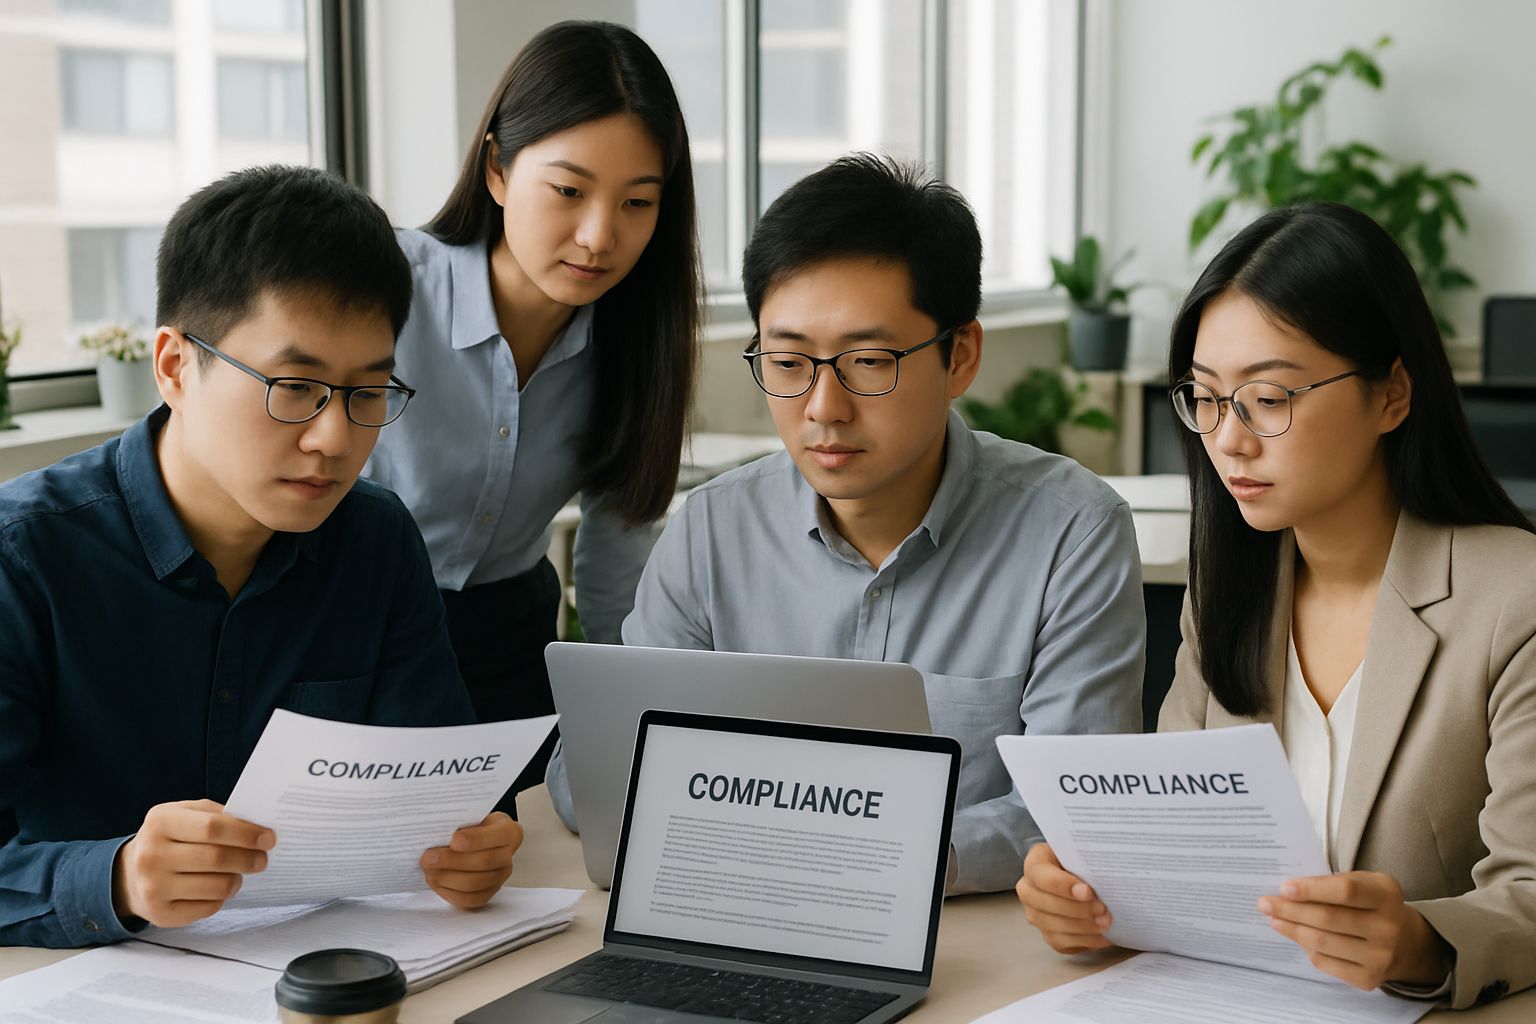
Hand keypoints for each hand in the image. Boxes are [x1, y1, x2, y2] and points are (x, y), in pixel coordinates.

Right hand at [112, 799, 274, 927]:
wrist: (129, 874)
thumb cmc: (169, 838)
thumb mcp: (185, 814)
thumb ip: (217, 814)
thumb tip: (257, 825)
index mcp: (160, 822)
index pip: (213, 827)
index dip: (246, 833)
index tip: (268, 838)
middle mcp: (151, 855)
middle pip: (217, 858)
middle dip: (249, 858)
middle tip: (262, 858)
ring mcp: (153, 887)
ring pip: (217, 886)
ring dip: (238, 879)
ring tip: (239, 872)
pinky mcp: (161, 914)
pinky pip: (209, 907)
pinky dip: (221, 897)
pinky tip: (217, 887)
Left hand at [422, 811, 522, 909]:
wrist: (475, 842)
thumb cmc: (471, 827)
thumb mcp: (470, 817)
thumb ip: (460, 823)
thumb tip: (436, 833)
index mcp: (509, 832)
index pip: (497, 837)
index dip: (476, 840)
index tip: (454, 840)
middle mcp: (507, 856)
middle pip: (484, 862)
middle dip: (452, 861)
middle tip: (429, 858)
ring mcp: (499, 878)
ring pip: (475, 883)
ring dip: (447, 878)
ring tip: (429, 871)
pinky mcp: (487, 894)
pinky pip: (469, 899)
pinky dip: (449, 892)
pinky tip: (436, 882)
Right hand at [1015, 842, 1112, 953]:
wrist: (1077, 876)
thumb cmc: (1079, 863)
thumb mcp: (1080, 854)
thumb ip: (1086, 861)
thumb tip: (1104, 875)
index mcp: (1034, 864)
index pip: (1043, 877)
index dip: (1065, 886)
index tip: (1088, 892)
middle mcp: (1028, 890)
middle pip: (1047, 905)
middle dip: (1078, 910)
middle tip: (1103, 910)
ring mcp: (1035, 914)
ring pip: (1054, 927)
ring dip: (1083, 928)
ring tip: (1106, 924)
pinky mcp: (1046, 933)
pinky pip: (1062, 943)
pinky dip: (1084, 941)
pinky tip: (1103, 936)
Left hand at [1259, 871, 1453, 989]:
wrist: (1407, 942)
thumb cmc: (1374, 904)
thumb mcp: (1364, 882)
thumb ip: (1331, 882)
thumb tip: (1288, 891)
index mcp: (1386, 895)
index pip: (1344, 891)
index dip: (1312, 890)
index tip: (1285, 887)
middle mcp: (1387, 927)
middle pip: (1328, 919)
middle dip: (1290, 910)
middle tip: (1266, 904)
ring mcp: (1380, 956)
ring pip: (1322, 943)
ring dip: (1291, 930)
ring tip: (1273, 919)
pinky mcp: (1369, 978)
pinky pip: (1326, 963)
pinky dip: (1306, 949)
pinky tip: (1297, 937)